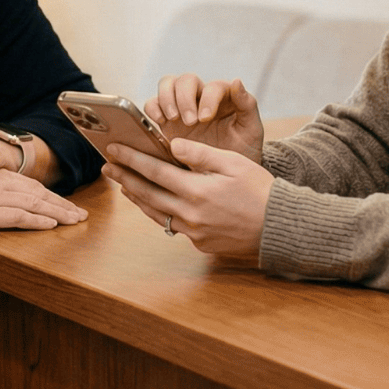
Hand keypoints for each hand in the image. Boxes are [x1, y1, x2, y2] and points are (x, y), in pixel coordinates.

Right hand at [0, 169, 86, 236]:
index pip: (29, 186)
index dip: (51, 196)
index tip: (68, 206)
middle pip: (37, 193)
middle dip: (62, 204)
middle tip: (81, 216)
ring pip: (33, 203)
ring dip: (57, 213)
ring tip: (75, 221)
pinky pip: (17, 216)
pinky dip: (36, 221)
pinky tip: (52, 225)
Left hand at [103, 136, 272, 257]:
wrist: (281, 227)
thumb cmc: (260, 190)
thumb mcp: (233, 163)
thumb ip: (200, 154)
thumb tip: (173, 145)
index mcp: (197, 191)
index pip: (154, 171)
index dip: (131, 159)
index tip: (113, 150)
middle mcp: (190, 215)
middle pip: (148, 194)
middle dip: (126, 179)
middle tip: (107, 167)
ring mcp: (194, 232)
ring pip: (156, 213)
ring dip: (138, 198)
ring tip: (124, 185)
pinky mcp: (201, 243)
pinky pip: (173, 226)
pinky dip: (159, 212)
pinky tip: (154, 204)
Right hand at [145, 74, 264, 164]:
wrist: (226, 176)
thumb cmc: (242, 150)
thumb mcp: (251, 130)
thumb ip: (247, 104)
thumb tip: (236, 80)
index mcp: (223, 97)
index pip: (213, 86)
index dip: (208, 99)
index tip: (205, 119)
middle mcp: (200, 97)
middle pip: (187, 80)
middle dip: (185, 98)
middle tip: (190, 122)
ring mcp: (181, 106)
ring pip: (167, 84)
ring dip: (167, 98)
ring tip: (172, 119)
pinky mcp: (166, 120)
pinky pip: (152, 103)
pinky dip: (152, 108)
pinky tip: (159, 121)